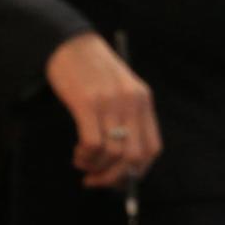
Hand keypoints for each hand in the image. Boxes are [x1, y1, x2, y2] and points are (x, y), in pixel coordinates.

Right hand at [45, 32, 162, 187]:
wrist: (72, 44)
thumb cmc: (94, 72)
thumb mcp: (120, 91)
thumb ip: (126, 119)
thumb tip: (122, 164)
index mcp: (143, 102)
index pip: (153, 148)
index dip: (137, 172)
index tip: (119, 180)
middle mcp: (132, 103)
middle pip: (134, 157)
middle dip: (114, 178)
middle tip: (96, 180)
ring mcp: (111, 103)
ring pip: (113, 154)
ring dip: (96, 167)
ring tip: (83, 161)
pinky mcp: (87, 103)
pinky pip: (93, 143)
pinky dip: (85, 156)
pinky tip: (78, 152)